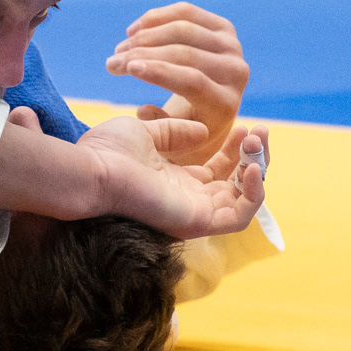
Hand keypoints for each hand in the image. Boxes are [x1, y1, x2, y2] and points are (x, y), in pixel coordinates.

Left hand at [77, 116, 265, 239]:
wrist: (91, 170)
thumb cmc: (107, 152)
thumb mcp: (144, 133)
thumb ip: (172, 132)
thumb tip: (202, 130)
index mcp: (174, 181)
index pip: (218, 171)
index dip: (235, 149)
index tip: (245, 127)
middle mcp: (188, 199)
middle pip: (235, 184)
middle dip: (252, 157)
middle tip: (259, 131)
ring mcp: (194, 213)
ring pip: (243, 199)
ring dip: (257, 170)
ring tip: (256, 143)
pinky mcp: (198, 223)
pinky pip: (240, 216)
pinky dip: (253, 194)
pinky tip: (251, 167)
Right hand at [108, 3, 248, 167]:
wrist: (212, 109)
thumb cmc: (187, 128)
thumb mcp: (176, 144)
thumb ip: (160, 129)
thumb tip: (144, 110)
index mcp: (226, 103)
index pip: (192, 81)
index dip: (158, 72)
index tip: (126, 69)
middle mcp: (236, 72)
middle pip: (185, 53)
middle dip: (141, 54)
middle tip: (111, 63)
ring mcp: (232, 46)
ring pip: (183, 28)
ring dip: (144, 36)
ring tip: (119, 49)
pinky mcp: (223, 27)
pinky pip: (185, 12)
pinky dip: (155, 19)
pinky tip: (133, 31)